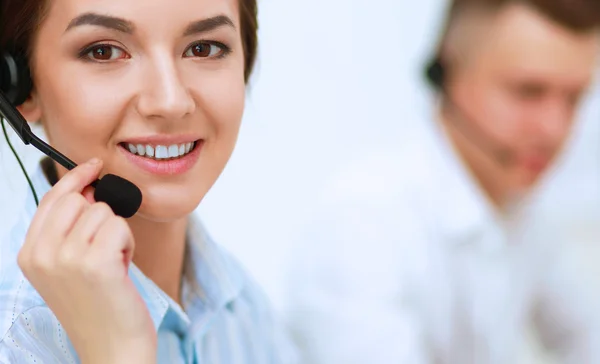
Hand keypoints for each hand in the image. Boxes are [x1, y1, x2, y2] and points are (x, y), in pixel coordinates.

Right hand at [18, 158, 155, 363]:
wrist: (112, 347)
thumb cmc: (97, 305)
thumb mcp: (67, 267)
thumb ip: (66, 231)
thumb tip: (88, 189)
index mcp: (29, 254)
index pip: (52, 199)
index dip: (76, 178)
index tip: (94, 166)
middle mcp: (42, 254)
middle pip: (79, 198)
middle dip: (101, 215)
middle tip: (106, 246)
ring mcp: (67, 258)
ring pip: (103, 211)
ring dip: (117, 234)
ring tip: (112, 263)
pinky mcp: (96, 262)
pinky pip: (120, 225)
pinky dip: (128, 243)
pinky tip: (122, 267)